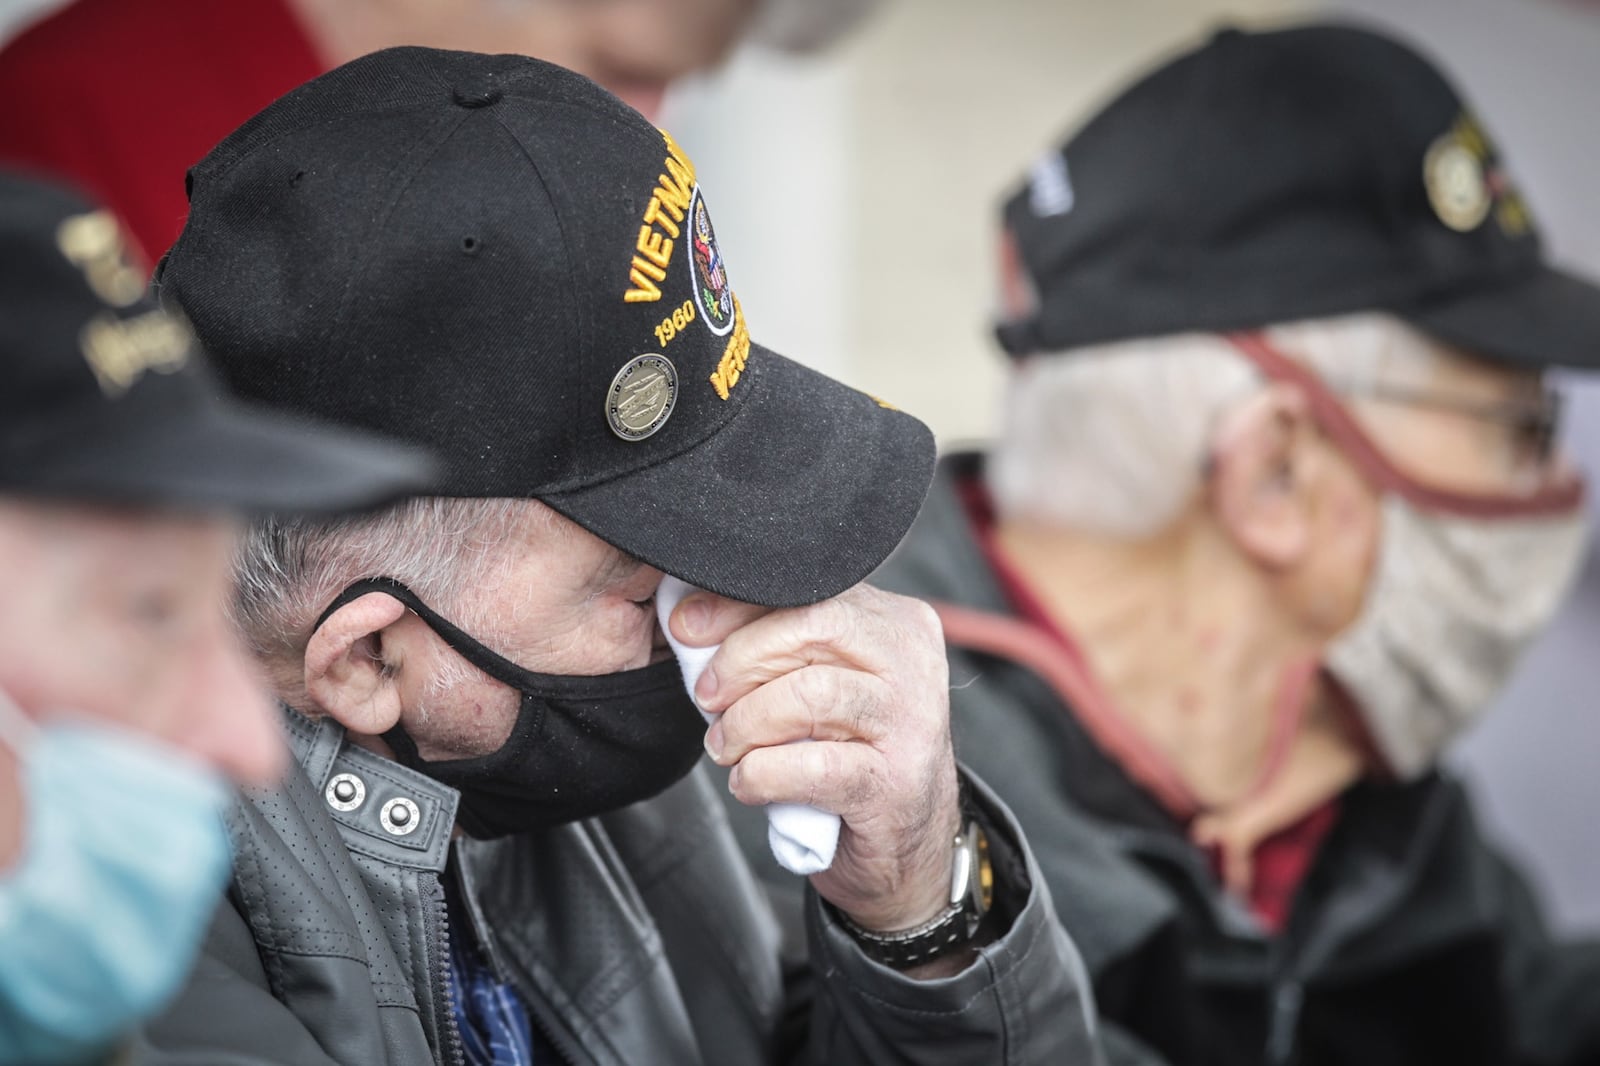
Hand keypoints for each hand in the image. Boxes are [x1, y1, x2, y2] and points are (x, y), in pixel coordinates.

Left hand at [671, 584, 960, 932]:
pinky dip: (761, 774)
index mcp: (895, 622)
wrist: (908, 841)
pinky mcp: (893, 783)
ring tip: (726, 745)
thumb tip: (691, 618)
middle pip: (811, 626)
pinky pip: (809, 766)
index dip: (737, 604)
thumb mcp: (823, 680)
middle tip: (707, 696)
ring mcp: (910, 723)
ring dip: (745, 722)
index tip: (686, 628)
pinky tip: (749, 781)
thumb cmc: (851, 750)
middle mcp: (912, 663)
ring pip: (808, 694)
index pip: (810, 587)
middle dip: (740, 659)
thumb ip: (780, 642)